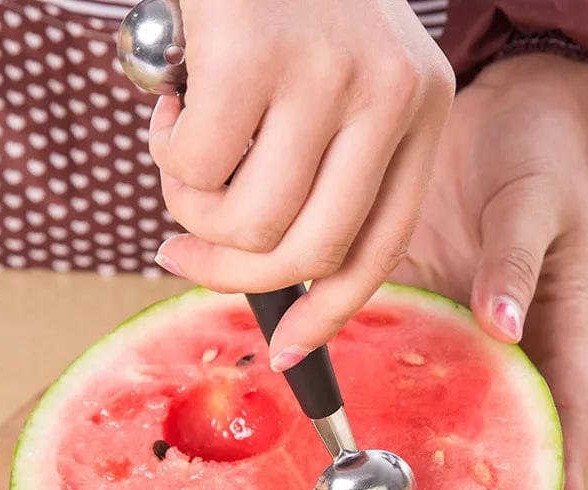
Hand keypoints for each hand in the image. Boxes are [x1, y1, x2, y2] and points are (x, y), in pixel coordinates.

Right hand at [149, 0, 453, 370]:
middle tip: (178, 250)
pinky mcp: (261, 54)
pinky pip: (195, 168)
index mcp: (421, 116)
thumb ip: (315, 174)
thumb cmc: (283, 7)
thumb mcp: (328, 88)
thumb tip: (266, 272)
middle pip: (309, 252)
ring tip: (179, 155)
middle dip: (231, 274)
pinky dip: (166, 155)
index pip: (379, 250)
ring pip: (248, 222)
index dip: (329, 315)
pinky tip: (170, 104)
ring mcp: (333, 74)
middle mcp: (395, 97)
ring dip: (192, 210)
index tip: (288, 356)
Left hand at [393, 54, 587, 489]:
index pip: (563, 413)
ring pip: (426, 388)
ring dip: (400, 427)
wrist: (494, 113)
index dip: (563, 473)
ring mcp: (445, 322)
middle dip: (468, 473)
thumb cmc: (539, 159)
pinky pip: (383, 338)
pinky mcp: (407, 297)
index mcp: (546, 328)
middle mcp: (491, 340)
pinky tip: (325, 385)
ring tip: (367, 476)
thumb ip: (516, 264)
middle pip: (487, 420)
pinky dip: (358, 364)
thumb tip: (501, 326)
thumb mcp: (538, 208)